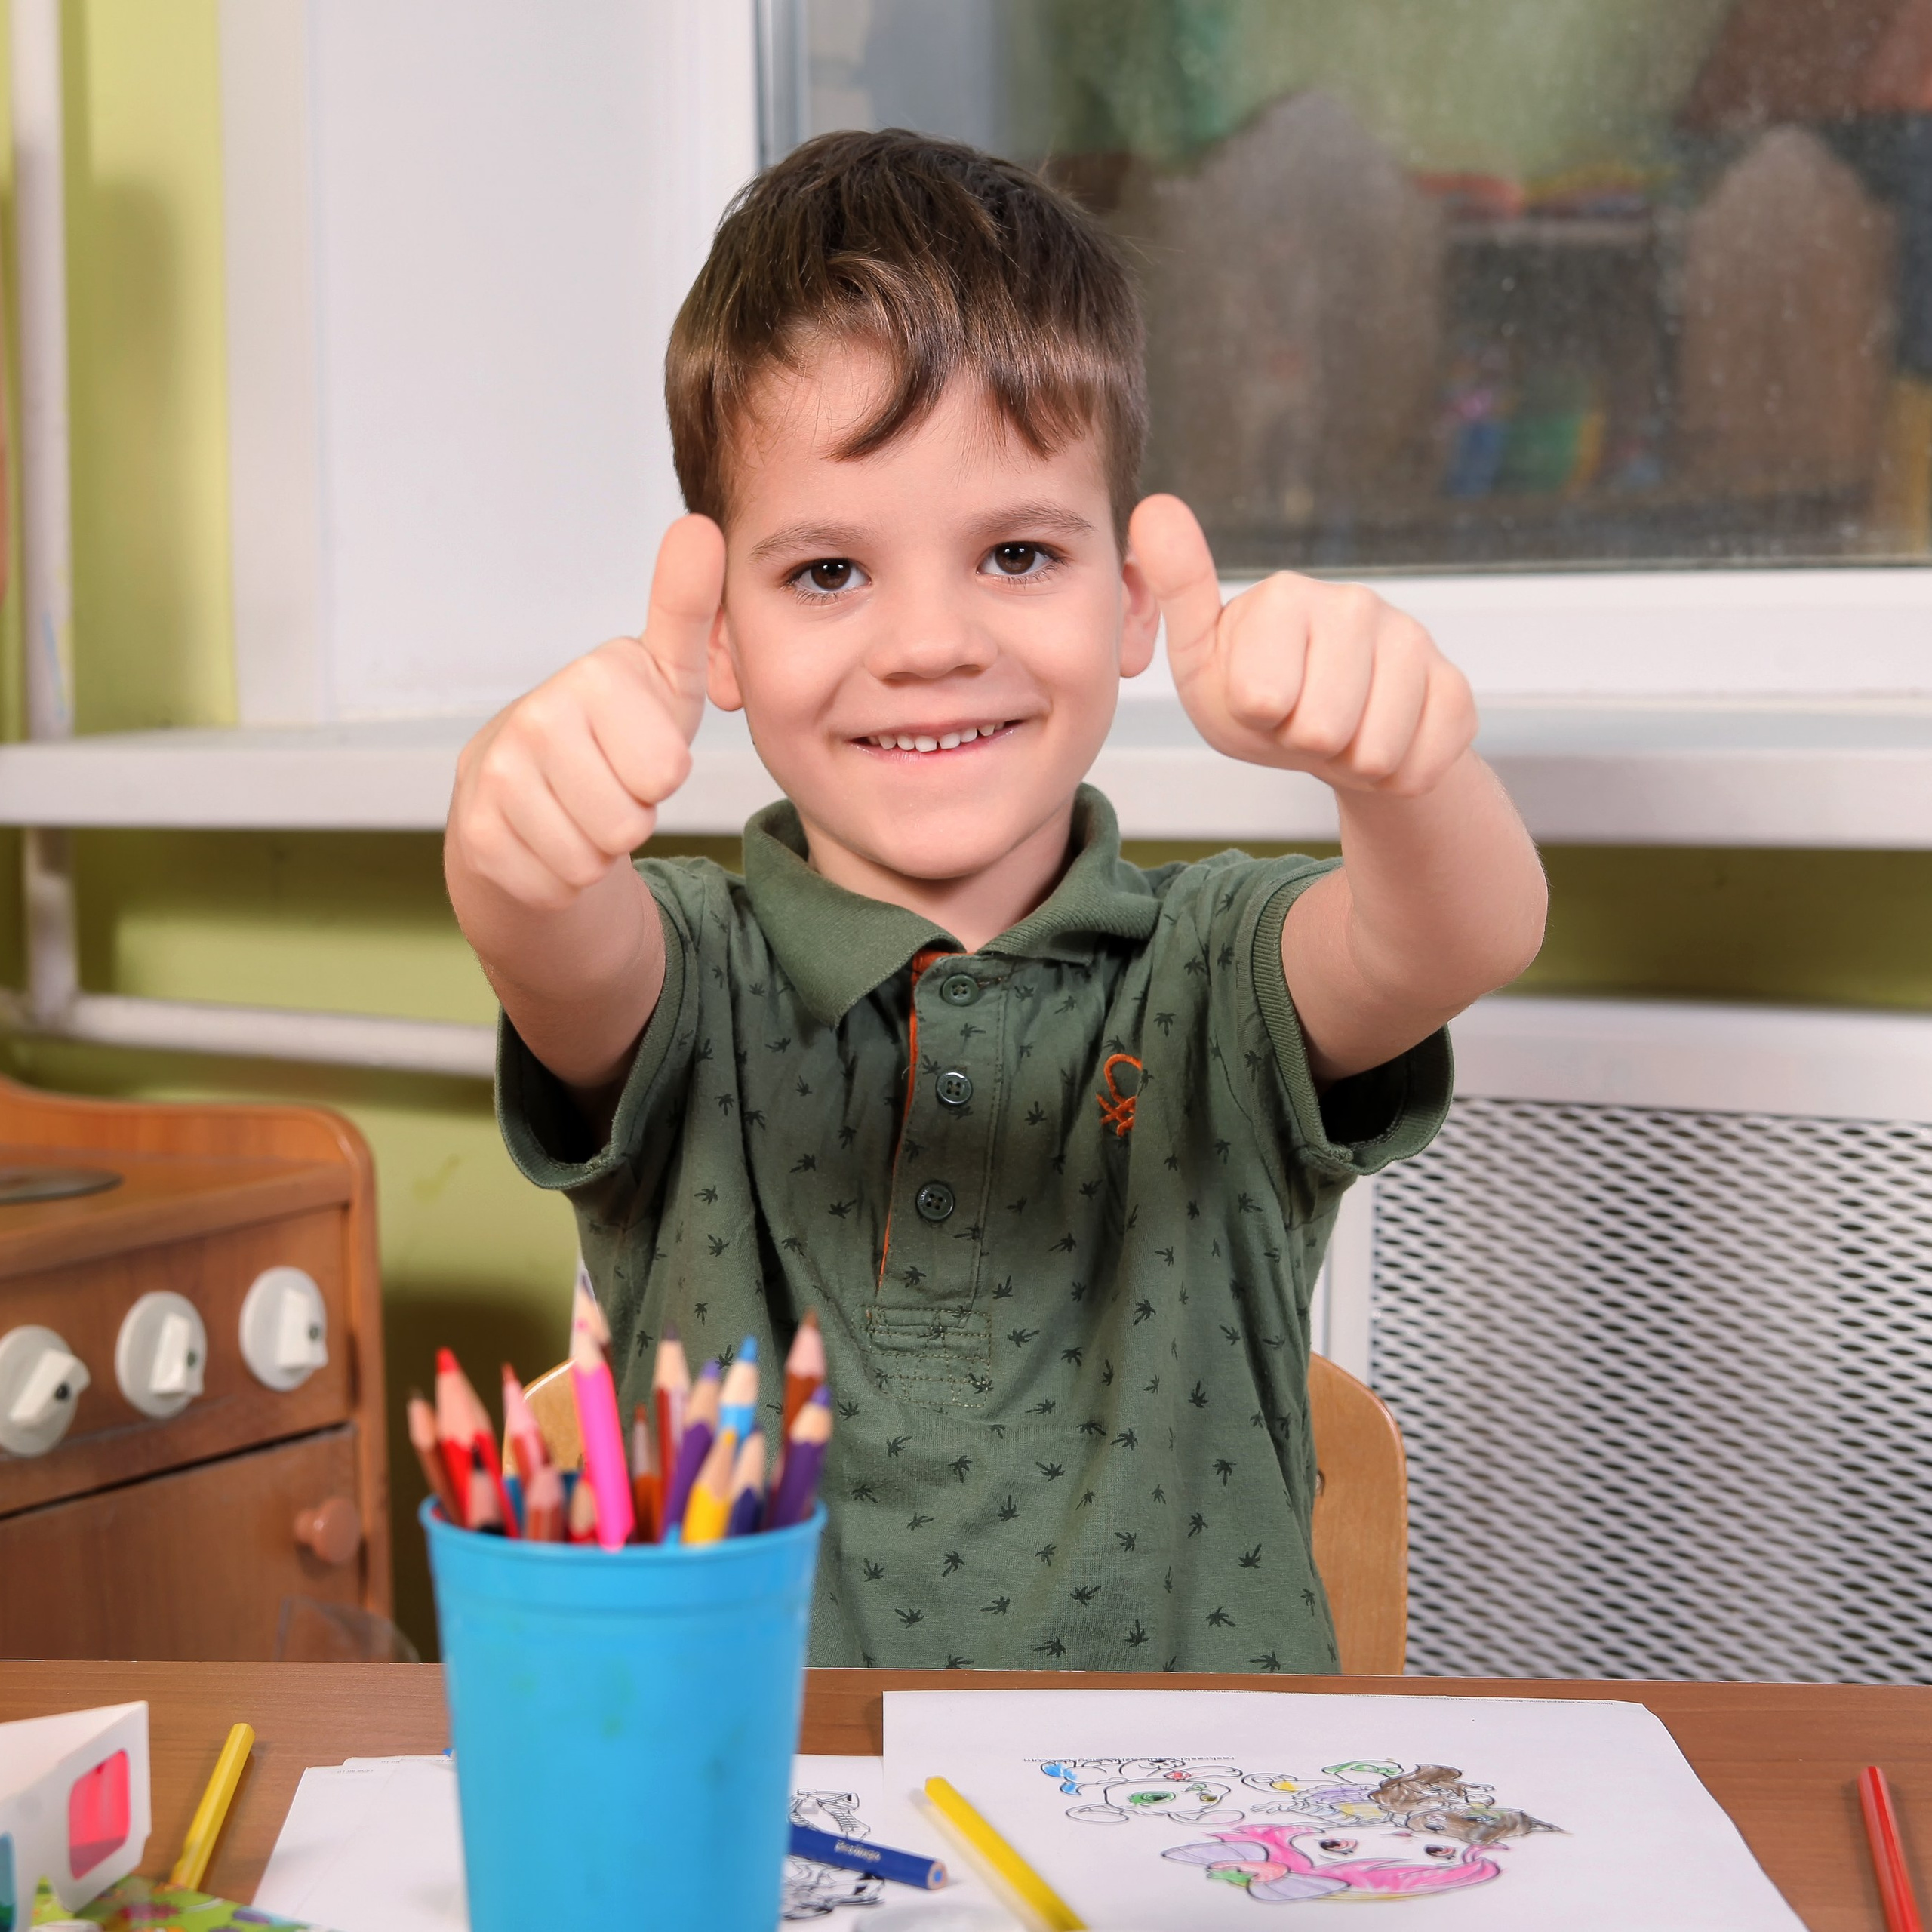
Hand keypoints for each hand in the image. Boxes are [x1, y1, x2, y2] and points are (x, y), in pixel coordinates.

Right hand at [447, 515, 723, 910]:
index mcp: (592, 676)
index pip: (666, 770)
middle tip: (606, 786)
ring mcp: (497, 777)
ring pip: (594, 856)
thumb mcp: (663, 677)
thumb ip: (688, 608)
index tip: (635, 749)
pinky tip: (547, 839)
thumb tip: (703, 525)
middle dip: (631, 816)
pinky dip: (564, 877)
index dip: (662, 776)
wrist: (526, 804)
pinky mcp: (477, 836)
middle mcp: (535, 717)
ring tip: (578, 810)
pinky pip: (560, 884)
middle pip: (631, 819)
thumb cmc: (614, 737)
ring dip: (598, 848)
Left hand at [1130, 495, 1475, 794]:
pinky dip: (1395, 777)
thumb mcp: (1201, 657)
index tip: (1259, 701)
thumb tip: (1152, 506)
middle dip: (1303, 745)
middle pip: (1320, 730)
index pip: (1261, 700)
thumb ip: (1177, 589)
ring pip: (1375, 752)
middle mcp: (1355, 604)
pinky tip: (1384, 742)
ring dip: (1349, 763)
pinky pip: (1422, 764)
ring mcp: (1413, 640)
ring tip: (1340, 731)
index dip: (1256, 720)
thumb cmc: (1254, 696)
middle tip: (1300, 721)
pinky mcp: (1455, 686)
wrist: (1332, 736)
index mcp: (1285, 595)